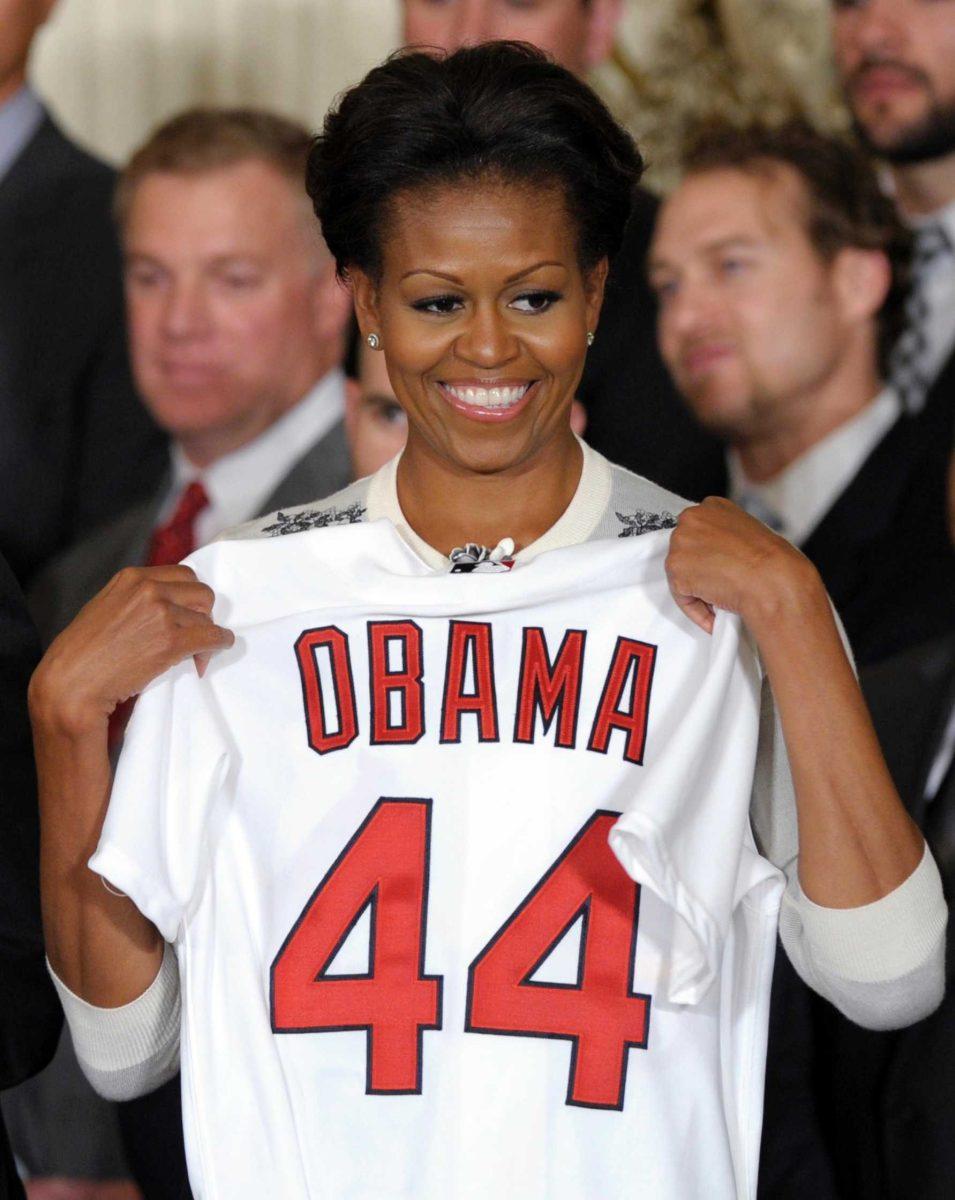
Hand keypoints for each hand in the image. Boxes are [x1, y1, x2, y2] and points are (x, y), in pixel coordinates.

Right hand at [29, 565, 233, 737]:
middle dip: (202, 614)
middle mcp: (148, 589)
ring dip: (206, 636)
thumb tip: (167, 605)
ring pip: (207, 617)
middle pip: (201, 592)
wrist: (71, 683)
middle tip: (193, 636)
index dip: (189, 597)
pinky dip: (219, 644)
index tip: (187, 615)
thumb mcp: (106, 607)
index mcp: (132, 577)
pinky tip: (211, 654)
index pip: (182, 575)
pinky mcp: (171, 641)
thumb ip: (136, 599)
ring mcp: (161, 613)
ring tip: (194, 655)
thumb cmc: (83, 652)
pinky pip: (213, 637)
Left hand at [665, 497, 821, 634]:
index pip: (698, 531)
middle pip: (685, 550)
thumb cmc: (771, 560)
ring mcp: (680, 543)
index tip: (718, 566)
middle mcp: (691, 519)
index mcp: (712, 506)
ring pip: (682, 573)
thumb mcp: (749, 532)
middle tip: (719, 585)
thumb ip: (727, 537)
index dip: (708, 553)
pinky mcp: (676, 569)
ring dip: (698, 589)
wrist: (771, 579)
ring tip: (721, 598)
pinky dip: (697, 609)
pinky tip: (715, 611)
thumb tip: (720, 554)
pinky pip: (682, 596)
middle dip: (699, 569)